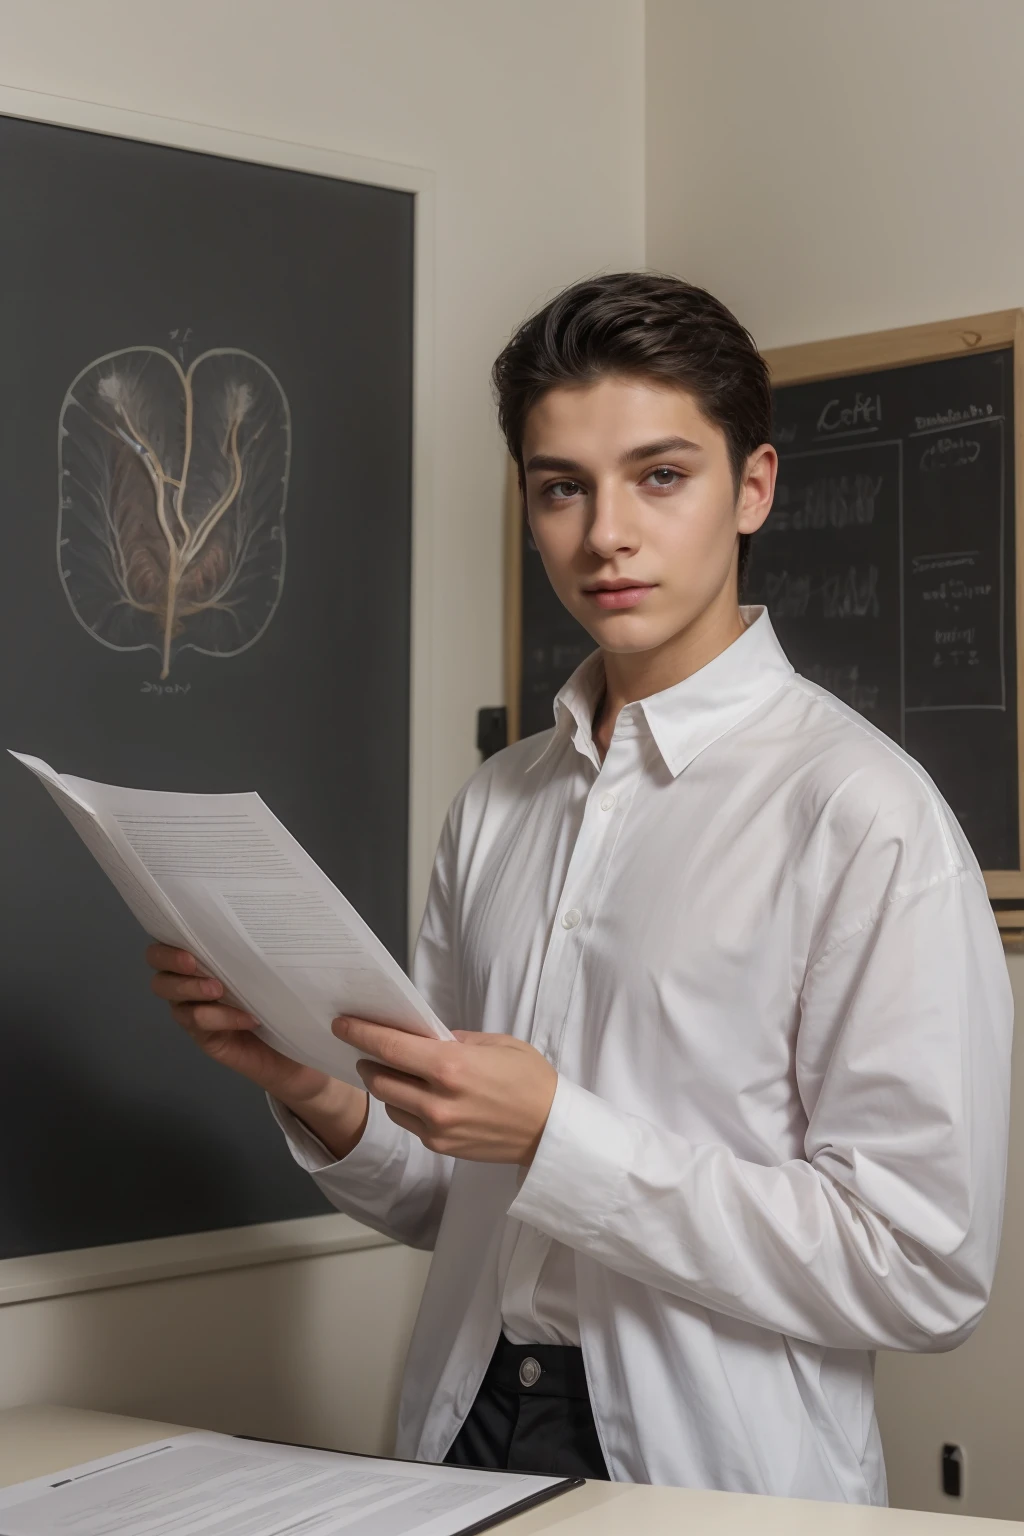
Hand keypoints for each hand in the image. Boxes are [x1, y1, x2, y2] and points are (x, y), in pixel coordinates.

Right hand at [145, 945, 367, 1158]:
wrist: (301, 1051)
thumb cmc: (288, 1000)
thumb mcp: (276, 969)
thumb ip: (263, 951)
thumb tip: (266, 922)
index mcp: (205, 961)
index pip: (168, 945)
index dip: (168, 942)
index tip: (189, 937)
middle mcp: (192, 986)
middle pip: (159, 971)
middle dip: (171, 962)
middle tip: (194, 963)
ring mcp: (196, 1013)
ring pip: (174, 998)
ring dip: (193, 989)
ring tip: (220, 990)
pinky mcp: (206, 1037)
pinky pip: (200, 1023)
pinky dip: (222, 1017)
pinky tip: (248, 1017)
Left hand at [334, 1017, 557, 1165]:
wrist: (550, 1130)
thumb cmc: (530, 1080)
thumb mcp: (497, 1044)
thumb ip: (454, 1039)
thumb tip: (423, 1036)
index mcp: (452, 1066)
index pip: (390, 1047)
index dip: (360, 1033)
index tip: (342, 1023)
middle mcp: (438, 1100)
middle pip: (378, 1078)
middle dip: (365, 1059)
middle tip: (362, 1045)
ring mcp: (437, 1127)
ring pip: (388, 1102)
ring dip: (382, 1083)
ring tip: (389, 1068)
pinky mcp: (440, 1146)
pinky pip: (407, 1121)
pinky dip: (402, 1104)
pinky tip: (413, 1093)